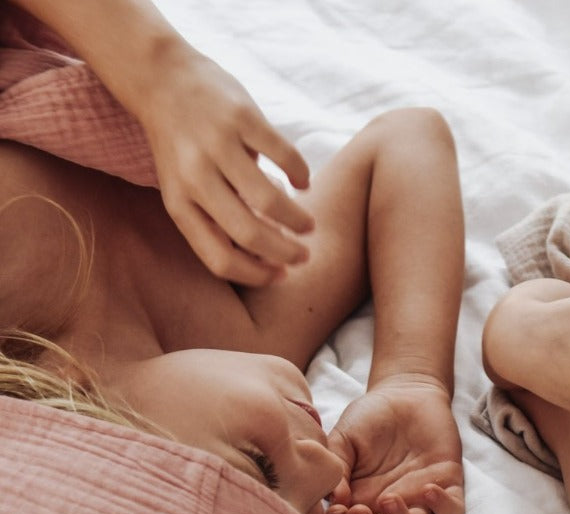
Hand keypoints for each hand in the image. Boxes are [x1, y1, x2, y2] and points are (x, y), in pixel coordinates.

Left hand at [137, 48, 314, 285]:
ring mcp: (218, 145)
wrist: (161, 79)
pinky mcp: (241, 116)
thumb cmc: (181, 146)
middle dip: (286, 253)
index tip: (280, 275)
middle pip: (249, 234)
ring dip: (298, 220)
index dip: (257, 276)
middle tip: (304, 256)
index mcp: (179, 203)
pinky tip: (302, 182)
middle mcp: (195, 176)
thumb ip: (215, 221)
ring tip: (308, 225)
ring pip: (269, 200)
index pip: (219, 259)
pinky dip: (300, 174)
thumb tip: (265, 259)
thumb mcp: (185, 189)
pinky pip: (284, 156)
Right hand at [324, 376, 464, 513]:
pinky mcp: (448, 486)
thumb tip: (334, 500)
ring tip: (390, 499)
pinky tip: (428, 488)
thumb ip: (337, 467)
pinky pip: (453, 512)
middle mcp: (388, 512)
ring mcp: (419, 502)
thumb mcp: (343, 438)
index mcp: (359, 504)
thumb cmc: (369, 419)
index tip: (336, 512)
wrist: (405, 393)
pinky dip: (444, 508)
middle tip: (358, 512)